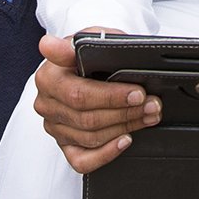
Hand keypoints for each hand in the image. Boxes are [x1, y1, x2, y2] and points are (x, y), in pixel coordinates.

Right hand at [33, 31, 159, 174]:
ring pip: (90, 137)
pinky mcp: (64, 144)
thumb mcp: (90, 38)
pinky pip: (82, 160)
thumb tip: (47, 45)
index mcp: (47, 77)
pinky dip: (106, 154)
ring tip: (148, 116)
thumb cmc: (89, 54)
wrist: (86, 66)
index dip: (111, 96)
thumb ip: (74, 43)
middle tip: (152, 104)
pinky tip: (124, 140)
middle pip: (88, 119)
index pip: (79, 94)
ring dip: (125, 128)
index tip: (138, 93)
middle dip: (126, 112)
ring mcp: (54, 126)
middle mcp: (46, 104)